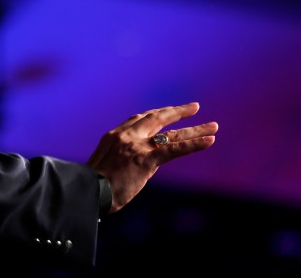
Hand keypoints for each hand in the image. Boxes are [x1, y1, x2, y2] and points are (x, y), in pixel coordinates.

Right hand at [86, 102, 217, 213]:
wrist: (87, 193)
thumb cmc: (91, 187)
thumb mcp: (101, 166)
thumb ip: (116, 158)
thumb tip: (128, 164)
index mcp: (114, 136)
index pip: (138, 119)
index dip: (156, 115)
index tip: (167, 112)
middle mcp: (127, 135)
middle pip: (157, 118)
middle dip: (177, 112)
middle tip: (194, 107)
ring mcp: (138, 146)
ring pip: (172, 134)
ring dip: (195, 129)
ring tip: (213, 126)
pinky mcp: (147, 160)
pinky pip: (175, 149)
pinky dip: (194, 144)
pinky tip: (209, 141)